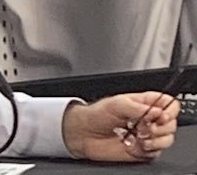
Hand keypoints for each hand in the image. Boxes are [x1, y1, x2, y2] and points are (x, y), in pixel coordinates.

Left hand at [61, 92, 179, 161]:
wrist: (84, 133)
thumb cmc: (97, 114)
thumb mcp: (117, 103)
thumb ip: (139, 107)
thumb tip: (157, 112)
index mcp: (145, 103)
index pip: (170, 104)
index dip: (169, 110)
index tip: (160, 115)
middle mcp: (149, 119)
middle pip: (171, 124)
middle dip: (161, 127)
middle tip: (144, 126)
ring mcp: (147, 135)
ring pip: (167, 139)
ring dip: (156, 139)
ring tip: (139, 136)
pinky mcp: (143, 150)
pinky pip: (156, 152)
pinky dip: (148, 149)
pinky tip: (135, 144)